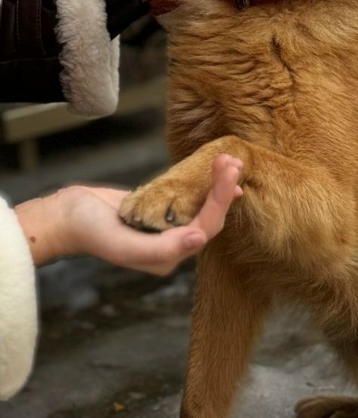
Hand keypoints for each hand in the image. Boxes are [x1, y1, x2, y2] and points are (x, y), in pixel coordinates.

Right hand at [16, 155, 241, 275]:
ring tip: (230, 160)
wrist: (64, 216)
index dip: (220, 201)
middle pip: (208, 217)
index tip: (230, 173)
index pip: (205, 229)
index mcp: (167, 258)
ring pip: (201, 207)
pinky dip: (203, 186)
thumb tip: (198, 238)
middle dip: (223, 189)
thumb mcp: (125, 244)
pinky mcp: (160, 211)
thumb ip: (163, 248)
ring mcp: (166, 229)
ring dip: (217, 185)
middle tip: (234, 160)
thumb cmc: (90, 231)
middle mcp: (171, 246)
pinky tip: (217, 174)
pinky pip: (188, 199)